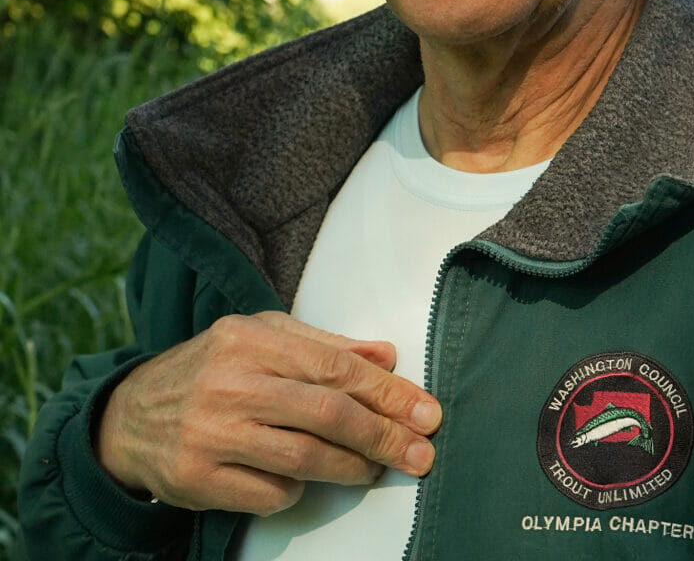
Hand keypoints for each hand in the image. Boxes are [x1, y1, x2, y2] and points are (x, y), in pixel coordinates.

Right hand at [94, 311, 441, 515]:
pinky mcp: (197, 479)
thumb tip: (386, 354)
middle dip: (382, 435)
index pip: (335, 366)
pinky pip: (269, 493)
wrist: (130, 414)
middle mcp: (230, 383)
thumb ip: (325, 345)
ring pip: (303, 458)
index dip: (387, 392)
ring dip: (351, 467)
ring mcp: (210, 434)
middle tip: (419, 452)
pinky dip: (298, 488)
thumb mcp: (263, 338)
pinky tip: (305, 476)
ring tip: (375, 467)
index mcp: (250, 340)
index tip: (425, 411)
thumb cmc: (213, 369)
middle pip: (326, 413)